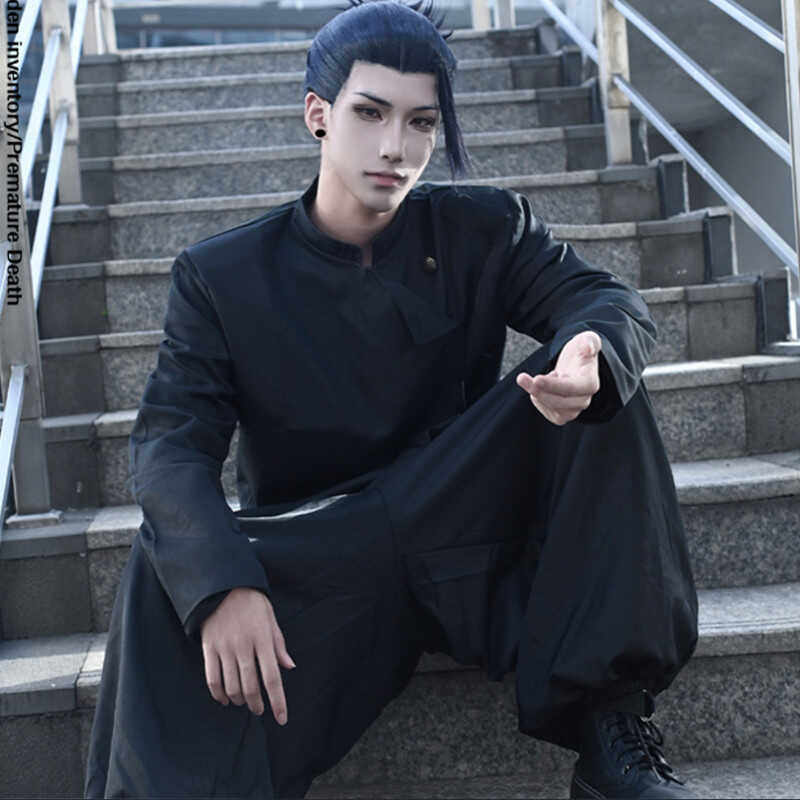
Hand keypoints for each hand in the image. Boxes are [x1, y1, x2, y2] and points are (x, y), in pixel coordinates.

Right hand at [201, 587, 295, 723]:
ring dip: (239, 700)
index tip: (282, 718)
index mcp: (263, 639)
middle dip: (257, 704)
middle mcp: (244, 646)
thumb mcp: (270, 619)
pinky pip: (212, 678)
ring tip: (244, 702)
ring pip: (231, 686)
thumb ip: (278, 645)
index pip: (272, 678)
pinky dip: (218, 694)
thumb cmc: (252, 603)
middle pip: (251, 686)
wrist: (223, 586)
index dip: (278, 701)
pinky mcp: (209, 648)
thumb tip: (289, 667)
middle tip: (259, 710)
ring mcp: (225, 648)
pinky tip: (224, 699)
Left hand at [515, 331, 601, 424]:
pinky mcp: (562, 415)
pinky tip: (538, 387)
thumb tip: (588, 348)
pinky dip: (538, 400)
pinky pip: (547, 412)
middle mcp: (584, 400)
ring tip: (534, 378)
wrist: (575, 365)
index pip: (572, 388)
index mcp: (591, 382)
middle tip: (521, 378)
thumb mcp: (587, 339)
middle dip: (539, 391)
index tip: (536, 379)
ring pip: (553, 409)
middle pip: (560, 401)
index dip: (554, 385)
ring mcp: (574, 410)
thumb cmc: (581, 350)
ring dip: (537, 394)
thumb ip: (589, 341)